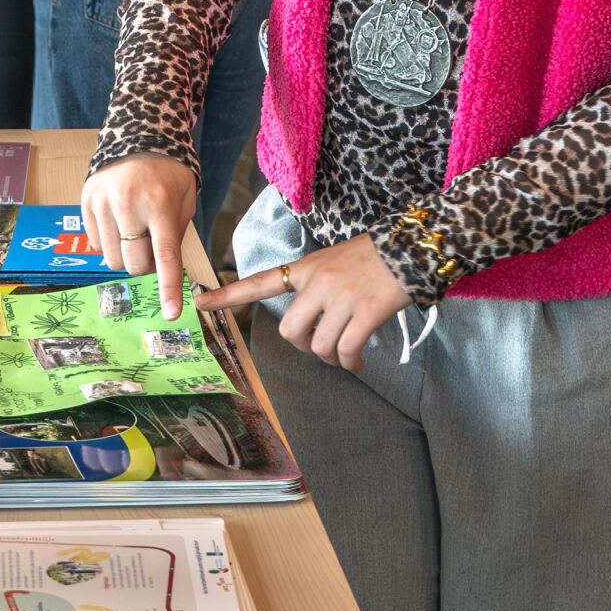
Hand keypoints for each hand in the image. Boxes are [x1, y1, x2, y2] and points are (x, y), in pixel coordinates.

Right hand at [81, 155, 196, 318]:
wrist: (138, 136)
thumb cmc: (168, 174)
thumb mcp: (185, 199)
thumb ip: (176, 234)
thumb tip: (165, 272)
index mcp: (159, 205)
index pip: (164, 256)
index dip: (168, 288)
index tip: (172, 312)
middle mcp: (128, 205)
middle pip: (133, 264)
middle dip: (144, 265)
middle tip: (151, 247)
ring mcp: (103, 203)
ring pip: (111, 259)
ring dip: (125, 255)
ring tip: (134, 231)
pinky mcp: (86, 201)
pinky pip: (95, 244)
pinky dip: (109, 242)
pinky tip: (118, 222)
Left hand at [196, 236, 409, 370]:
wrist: (411, 247)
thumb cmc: (373, 256)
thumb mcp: (334, 261)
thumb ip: (316, 287)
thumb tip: (312, 325)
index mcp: (306, 268)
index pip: (260, 282)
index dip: (228, 295)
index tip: (199, 303)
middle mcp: (319, 282)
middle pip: (290, 330)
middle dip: (301, 346)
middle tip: (317, 346)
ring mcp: (341, 297)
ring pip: (319, 345)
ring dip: (331, 358)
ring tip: (345, 353)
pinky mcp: (365, 312)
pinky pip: (346, 350)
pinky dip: (350, 363)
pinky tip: (358, 361)